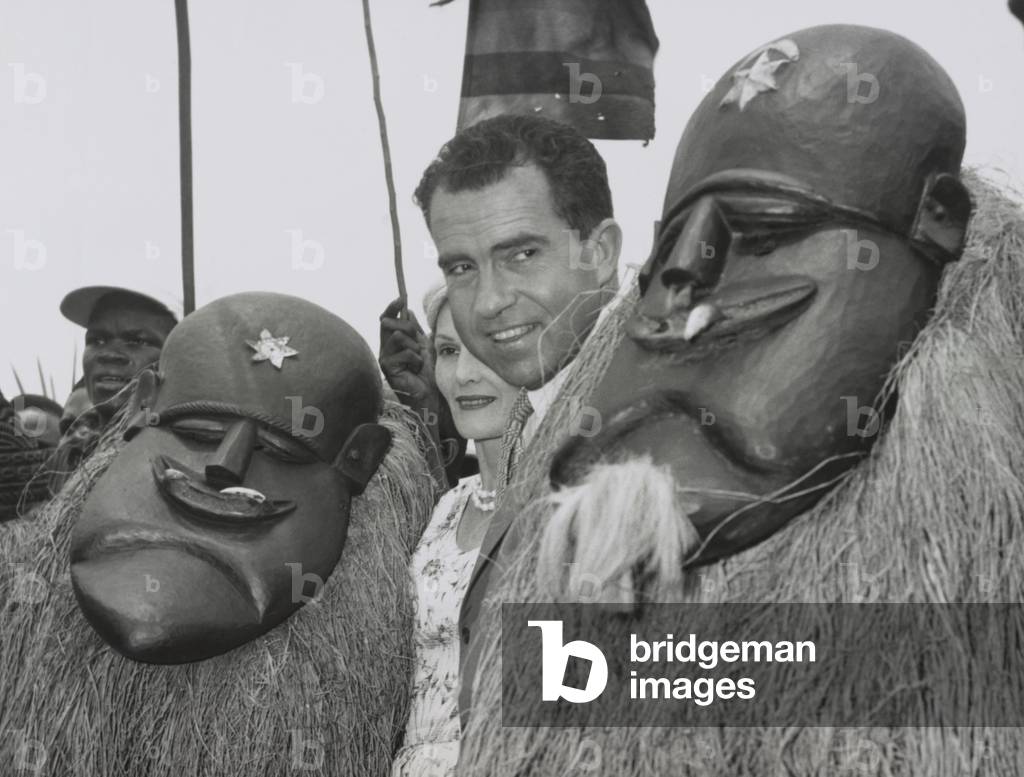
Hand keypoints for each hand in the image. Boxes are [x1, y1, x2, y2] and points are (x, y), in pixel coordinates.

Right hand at [379, 297, 440, 421]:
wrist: (429, 391)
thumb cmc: (427, 371)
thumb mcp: (423, 344)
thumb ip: (415, 329)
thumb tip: (407, 310)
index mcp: (392, 341)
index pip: (386, 319)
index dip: (392, 307)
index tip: (401, 298)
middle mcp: (384, 348)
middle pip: (390, 324)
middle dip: (408, 328)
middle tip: (418, 343)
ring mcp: (384, 358)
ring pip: (399, 336)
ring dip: (415, 348)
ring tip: (417, 361)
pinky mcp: (387, 368)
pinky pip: (405, 352)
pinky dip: (416, 359)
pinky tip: (415, 370)